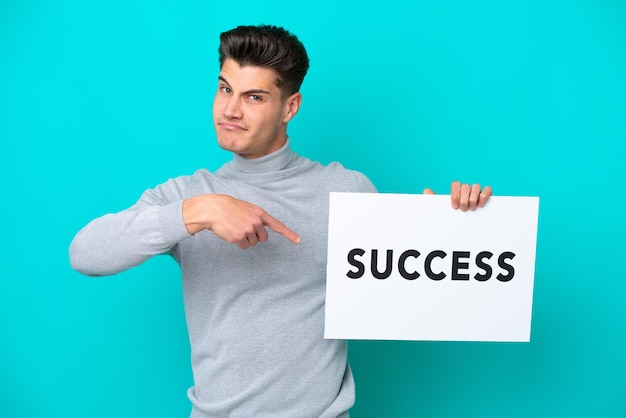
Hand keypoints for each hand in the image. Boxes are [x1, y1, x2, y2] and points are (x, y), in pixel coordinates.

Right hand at [182, 194, 300, 248]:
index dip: (289, 234)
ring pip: (252, 243)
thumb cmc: (229, 208)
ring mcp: (248, 230)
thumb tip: (261, 232)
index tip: (299, 241)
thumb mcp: (246, 208)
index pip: (278, 225)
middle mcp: (256, 222)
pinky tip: (231, 233)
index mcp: (259, 213)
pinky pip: (244, 246)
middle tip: (244, 228)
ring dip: (245, 239)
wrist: (213, 209)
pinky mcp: (239, 238)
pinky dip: (238, 243)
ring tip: (235, 228)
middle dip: (256, 237)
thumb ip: (256, 218)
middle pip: (263, 239)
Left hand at [423, 181, 491, 210]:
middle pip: (465, 186)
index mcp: (456, 190)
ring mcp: (476, 191)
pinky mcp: (486, 195)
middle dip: (464, 199)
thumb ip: (433, 200)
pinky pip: (487, 189)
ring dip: (473, 198)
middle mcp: (466, 189)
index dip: (455, 195)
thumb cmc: (451, 215)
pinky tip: (480, 204)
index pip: (455, 185)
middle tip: (463, 210)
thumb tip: (426, 191)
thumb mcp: (441, 208)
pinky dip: (484, 195)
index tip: (454, 206)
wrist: (463, 227)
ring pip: (476, 186)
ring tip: (471, 209)